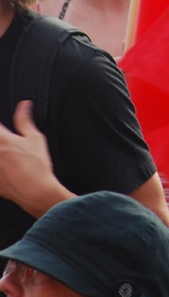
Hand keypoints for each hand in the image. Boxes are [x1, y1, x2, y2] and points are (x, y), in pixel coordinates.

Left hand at [0, 101, 71, 216]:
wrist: (35, 191)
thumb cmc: (37, 165)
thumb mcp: (35, 138)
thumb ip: (25, 119)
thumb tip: (24, 105)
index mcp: (2, 139)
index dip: (0, 128)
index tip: (3, 131)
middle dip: (1, 140)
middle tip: (9, 144)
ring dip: (1, 155)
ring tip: (8, 156)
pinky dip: (0, 168)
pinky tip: (8, 169)